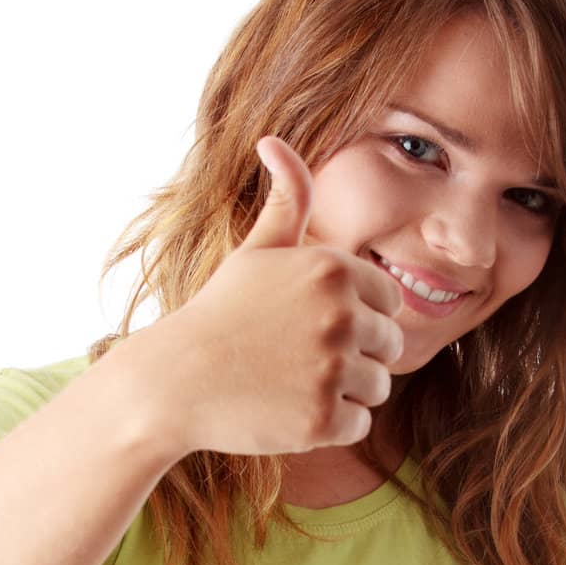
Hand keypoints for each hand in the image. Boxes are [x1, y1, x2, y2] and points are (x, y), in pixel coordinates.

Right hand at [139, 135, 406, 458]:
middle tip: (301, 360)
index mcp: (334, 270)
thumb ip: (286, 201)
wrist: (174, 381)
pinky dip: (329, 425)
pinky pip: (358, 425)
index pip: (391, 303)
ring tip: (294, 383)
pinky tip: (290, 410)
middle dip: (355, 356)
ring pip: (376, 388)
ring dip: (343, 391)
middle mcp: (340, 316)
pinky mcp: (322, 420)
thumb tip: (274, 140)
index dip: (357, 317)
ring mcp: (332, 370)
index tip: (314, 326)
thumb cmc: (219, 314)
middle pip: (390, 347)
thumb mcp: (256, 252)